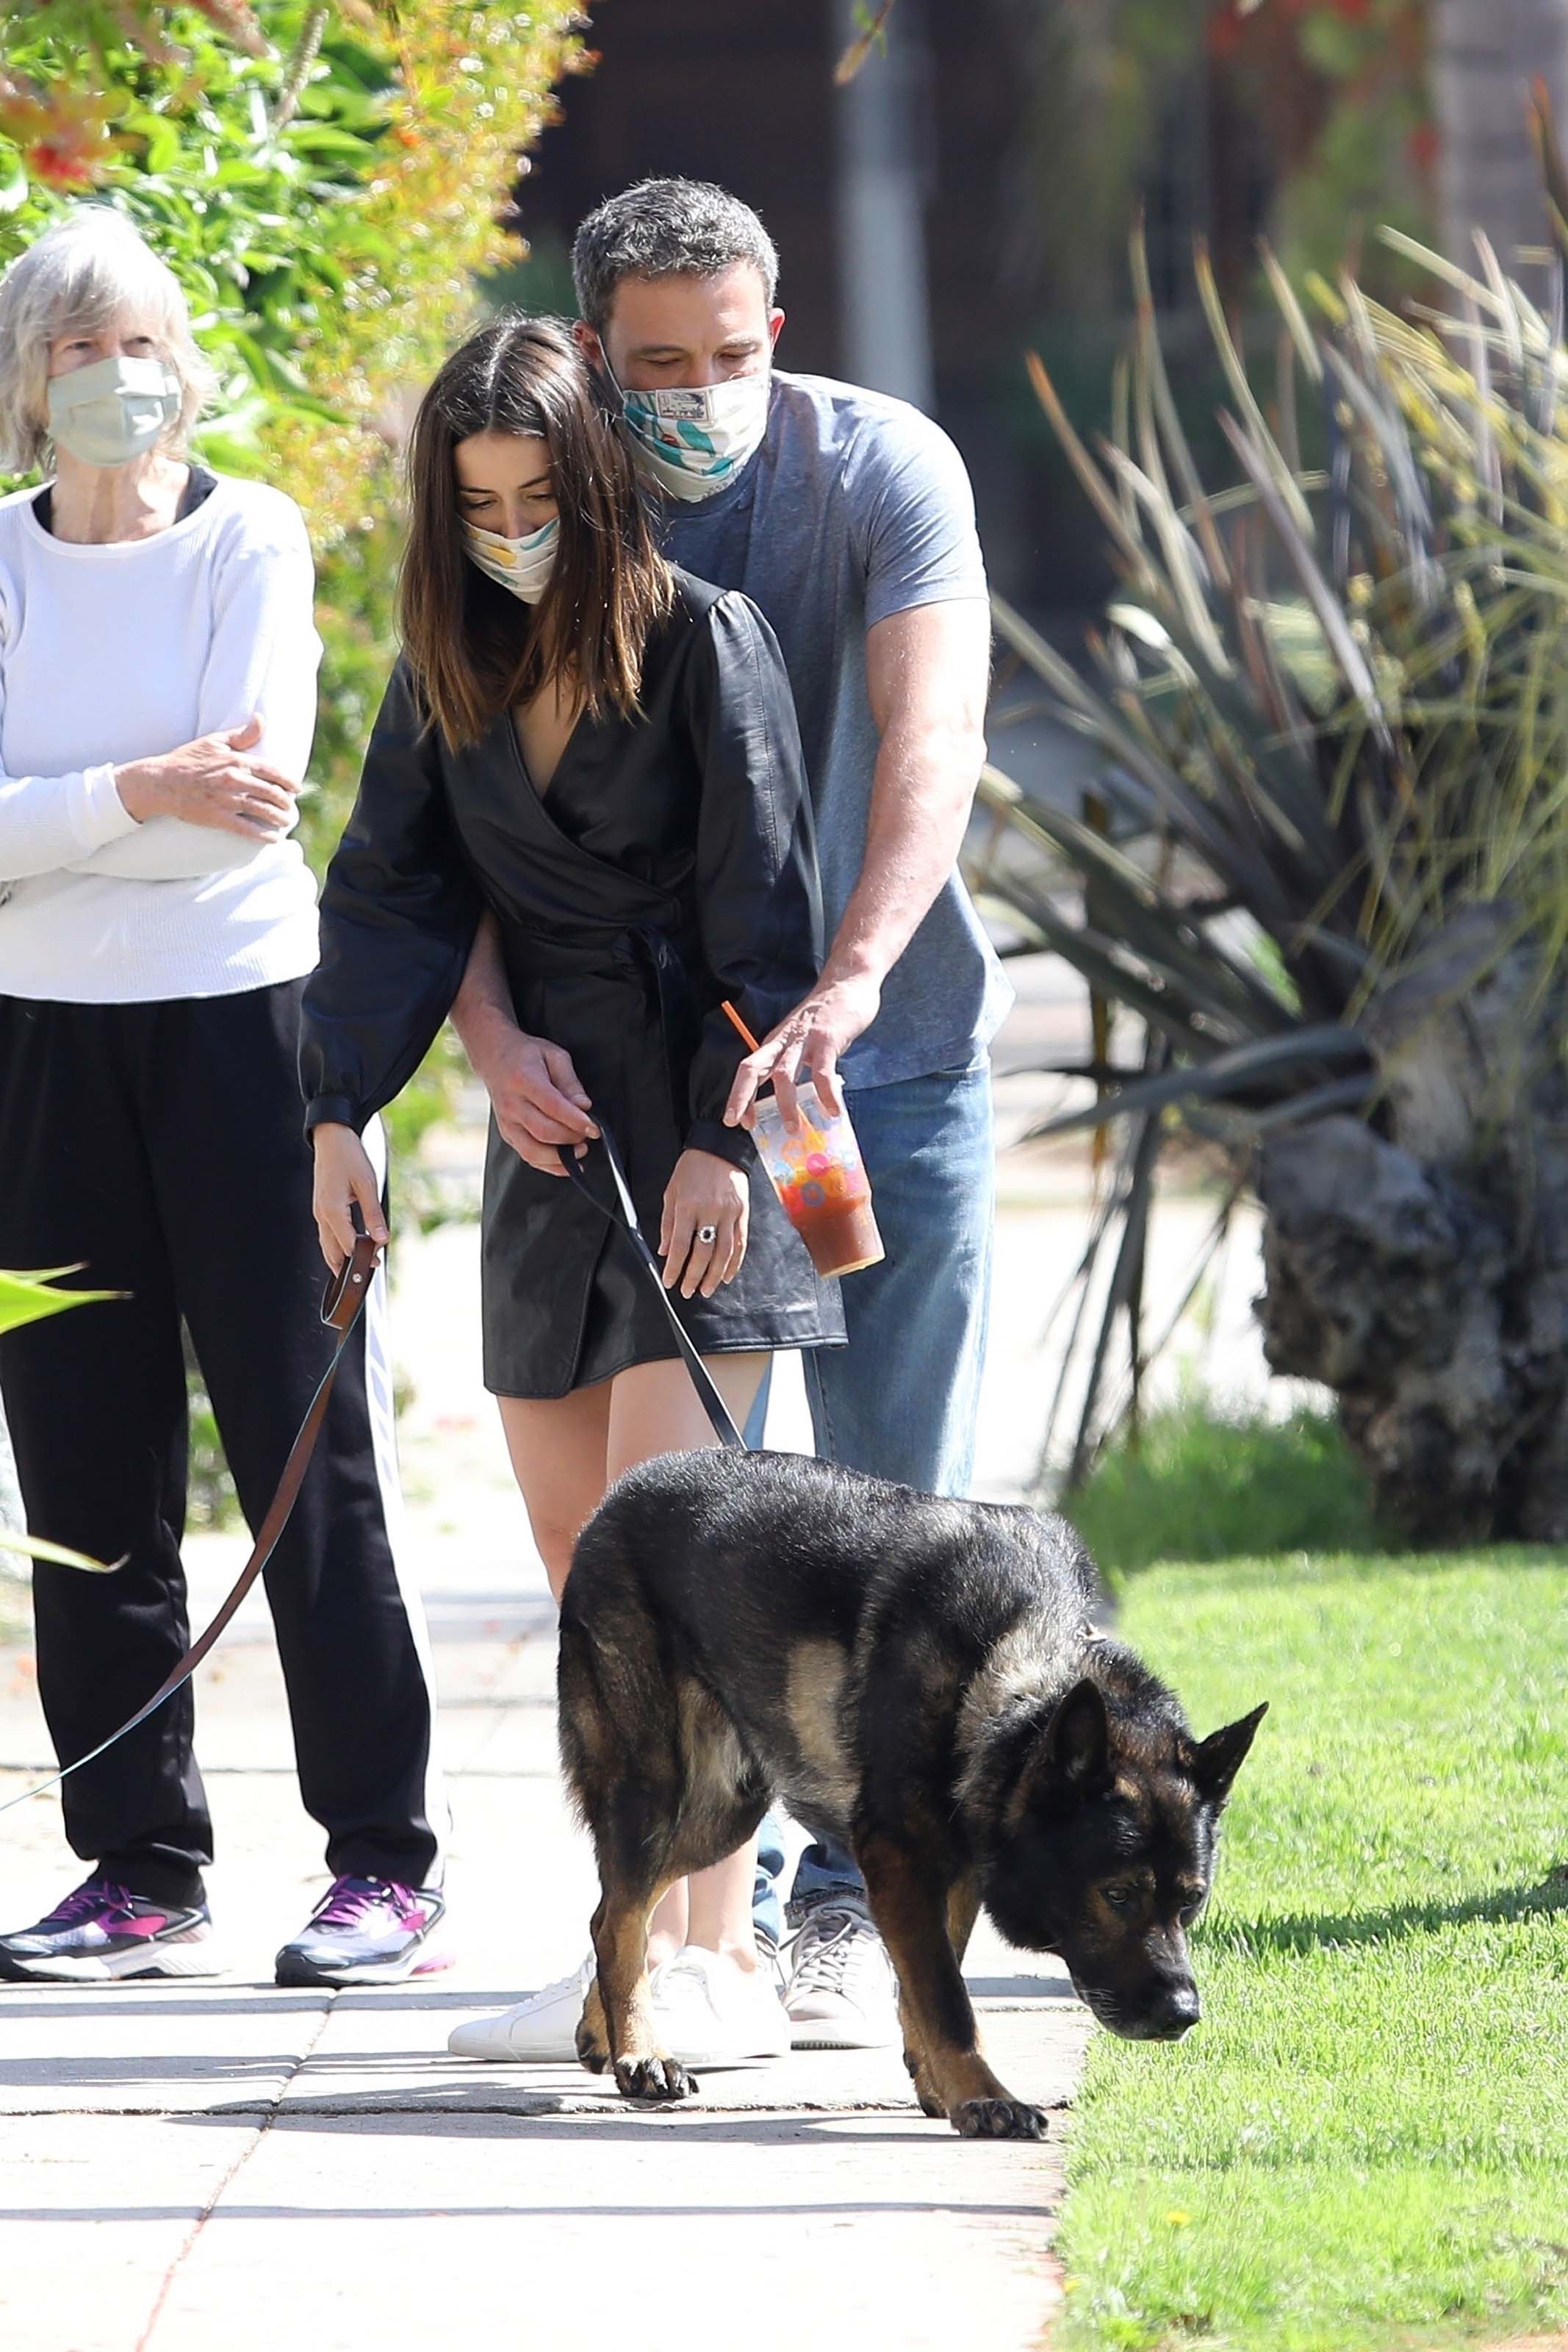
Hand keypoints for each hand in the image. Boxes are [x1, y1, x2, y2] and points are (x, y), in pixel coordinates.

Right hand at [115, 716, 300, 839]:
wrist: (161, 781)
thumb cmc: (187, 759)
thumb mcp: (214, 741)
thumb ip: (241, 734)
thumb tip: (261, 719)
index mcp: (237, 761)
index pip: (272, 772)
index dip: (288, 782)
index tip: (297, 789)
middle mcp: (236, 780)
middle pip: (272, 793)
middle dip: (285, 802)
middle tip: (290, 807)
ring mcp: (228, 800)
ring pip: (263, 811)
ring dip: (279, 818)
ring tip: (286, 821)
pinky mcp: (219, 817)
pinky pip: (247, 828)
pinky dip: (264, 835)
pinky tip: (273, 838)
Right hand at [312, 1123, 388, 1273]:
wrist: (332, 1138)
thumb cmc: (348, 1156)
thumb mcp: (367, 1184)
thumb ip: (374, 1214)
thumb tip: (381, 1238)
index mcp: (332, 1210)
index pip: (347, 1245)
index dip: (362, 1257)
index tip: (376, 1262)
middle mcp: (321, 1214)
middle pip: (332, 1252)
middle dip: (348, 1265)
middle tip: (366, 1272)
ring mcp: (319, 1211)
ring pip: (326, 1245)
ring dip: (339, 1258)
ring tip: (356, 1268)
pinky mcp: (321, 1207)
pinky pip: (326, 1234)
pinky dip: (335, 1245)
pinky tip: (346, 1249)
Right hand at [471, 1023, 597, 1178]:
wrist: (494, 1057)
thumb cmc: (527, 1055)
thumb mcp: (554, 1056)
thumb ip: (570, 1082)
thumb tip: (584, 1106)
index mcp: (524, 1081)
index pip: (553, 1107)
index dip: (576, 1121)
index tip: (594, 1128)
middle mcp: (512, 1104)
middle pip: (544, 1132)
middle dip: (571, 1139)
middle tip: (588, 1136)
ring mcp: (507, 1122)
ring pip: (533, 1151)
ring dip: (560, 1158)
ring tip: (580, 1150)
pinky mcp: (507, 1133)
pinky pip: (527, 1156)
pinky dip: (549, 1165)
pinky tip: (566, 1163)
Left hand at [659, 1149, 748, 1297]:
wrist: (719, 1148)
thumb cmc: (691, 1169)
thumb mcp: (671, 1192)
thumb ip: (668, 1223)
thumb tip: (665, 1251)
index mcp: (688, 1206)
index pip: (681, 1245)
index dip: (675, 1267)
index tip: (669, 1281)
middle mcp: (710, 1211)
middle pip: (703, 1253)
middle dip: (694, 1276)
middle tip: (687, 1291)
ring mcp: (729, 1213)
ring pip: (724, 1253)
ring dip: (714, 1275)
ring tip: (706, 1290)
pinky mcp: (743, 1213)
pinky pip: (740, 1243)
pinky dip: (734, 1263)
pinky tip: (727, 1275)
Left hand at [723, 970, 882, 1126]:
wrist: (847, 984)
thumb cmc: (826, 1016)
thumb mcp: (803, 1040)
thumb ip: (800, 1064)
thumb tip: (802, 1097)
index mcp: (775, 1043)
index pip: (748, 1070)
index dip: (740, 1096)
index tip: (738, 1120)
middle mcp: (783, 1042)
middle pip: (752, 1068)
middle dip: (742, 1097)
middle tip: (742, 1125)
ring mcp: (804, 1040)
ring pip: (784, 1075)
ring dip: (785, 1105)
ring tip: (793, 1129)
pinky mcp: (827, 1040)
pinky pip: (823, 1073)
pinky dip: (826, 1095)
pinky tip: (832, 1111)